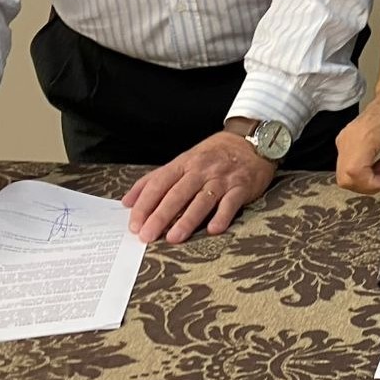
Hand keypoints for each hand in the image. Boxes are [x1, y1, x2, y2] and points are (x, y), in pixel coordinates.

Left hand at [123, 131, 273, 242]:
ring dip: (187, 220)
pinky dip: (222, 216)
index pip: (159, 183)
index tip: (135, 224)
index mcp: (184, 163)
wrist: (251, 141)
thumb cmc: (214, 155)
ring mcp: (222, 178)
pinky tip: (213, 229)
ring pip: (202, 200)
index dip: (145, 204)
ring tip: (174, 238)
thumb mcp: (184, 160)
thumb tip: (128, 201)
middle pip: (177, 193)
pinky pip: (231, 203)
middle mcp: (201, 170)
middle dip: (161, 216)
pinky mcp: (241, 187)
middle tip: (147, 235)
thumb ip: (156, 179)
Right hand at [335, 84, 379, 192]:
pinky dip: (360, 173)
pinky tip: (377, 165)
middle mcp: (351, 136)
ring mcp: (345, 138)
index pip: (354, 169)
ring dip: (363, 180)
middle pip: (345, 176)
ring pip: (343, 174)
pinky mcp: (345, 142)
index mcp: (367, 132)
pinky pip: (345, 166)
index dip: (369, 183)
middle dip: (366, 186)